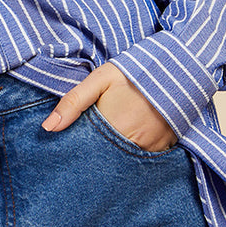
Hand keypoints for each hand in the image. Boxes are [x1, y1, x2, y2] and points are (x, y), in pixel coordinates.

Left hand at [40, 62, 177, 151]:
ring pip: (126, 160)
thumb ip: (73, 102)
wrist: (177, 65)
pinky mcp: (167, 146)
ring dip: (116, 154)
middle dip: (97, 155)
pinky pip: (145, 158)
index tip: (71, 151)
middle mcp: (134, 141)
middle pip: (107, 159)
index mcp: (115, 125)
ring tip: (112, 139)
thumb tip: (48, 128)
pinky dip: (135, 152)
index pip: (89, 151)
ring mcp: (152, 146)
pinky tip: (130, 140)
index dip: (79, 151)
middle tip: (91, 146)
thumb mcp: (100, 79)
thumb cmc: (135, 71)